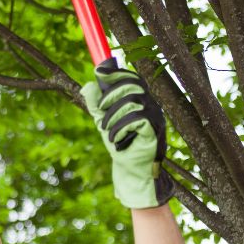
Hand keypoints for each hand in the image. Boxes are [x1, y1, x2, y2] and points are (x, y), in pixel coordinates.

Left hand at [79, 58, 173, 208]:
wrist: (130, 169)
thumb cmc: (120, 144)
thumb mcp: (103, 121)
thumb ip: (96, 104)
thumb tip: (88, 85)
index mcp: (140, 100)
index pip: (132, 78)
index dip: (116, 73)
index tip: (99, 73)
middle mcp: (151, 105)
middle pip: (132, 85)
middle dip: (111, 95)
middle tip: (100, 110)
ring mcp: (155, 117)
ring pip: (132, 101)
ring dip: (113, 115)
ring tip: (106, 130)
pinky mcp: (155, 130)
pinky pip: (137, 119)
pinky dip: (121, 127)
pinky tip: (116, 138)